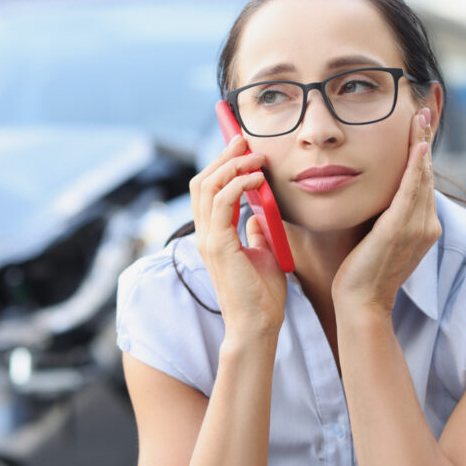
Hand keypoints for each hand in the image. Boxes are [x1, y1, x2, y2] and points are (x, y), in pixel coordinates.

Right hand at [189, 134, 287, 338]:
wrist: (258, 325)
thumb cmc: (262, 296)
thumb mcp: (263, 253)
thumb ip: (257, 232)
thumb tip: (259, 214)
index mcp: (213, 236)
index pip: (208, 190)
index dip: (221, 165)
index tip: (241, 146)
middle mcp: (205, 235)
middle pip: (202, 181)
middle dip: (223, 156)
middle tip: (245, 140)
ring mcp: (208, 240)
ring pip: (207, 186)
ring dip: (232, 166)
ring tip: (256, 157)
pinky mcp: (218, 245)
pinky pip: (222, 202)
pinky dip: (238, 184)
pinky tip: (257, 179)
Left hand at [330, 107, 440, 315]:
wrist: (361, 302)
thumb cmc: (363, 272)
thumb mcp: (379, 238)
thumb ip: (385, 216)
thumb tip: (378, 195)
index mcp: (423, 227)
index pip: (423, 182)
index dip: (423, 153)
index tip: (419, 128)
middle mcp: (426, 225)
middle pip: (426, 174)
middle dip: (424, 140)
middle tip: (422, 110)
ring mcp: (416, 228)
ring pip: (420, 178)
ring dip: (421, 145)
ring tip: (419, 118)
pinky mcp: (399, 230)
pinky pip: (409, 192)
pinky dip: (414, 169)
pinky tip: (417, 148)